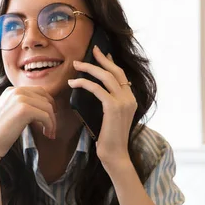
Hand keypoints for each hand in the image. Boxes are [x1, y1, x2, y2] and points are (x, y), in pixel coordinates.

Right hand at [0, 86, 56, 160]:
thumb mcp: (9, 114)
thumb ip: (21, 107)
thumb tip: (41, 108)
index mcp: (11, 91)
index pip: (38, 91)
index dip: (48, 103)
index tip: (50, 117)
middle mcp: (15, 91)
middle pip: (45, 97)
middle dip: (52, 112)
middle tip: (52, 127)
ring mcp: (19, 99)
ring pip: (48, 107)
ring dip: (52, 121)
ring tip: (50, 133)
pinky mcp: (24, 109)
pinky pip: (46, 116)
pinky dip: (50, 126)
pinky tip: (47, 134)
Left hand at [68, 45, 136, 168]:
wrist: (115, 155)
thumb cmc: (109, 139)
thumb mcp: (110, 118)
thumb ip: (108, 104)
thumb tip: (95, 92)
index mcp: (131, 100)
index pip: (121, 76)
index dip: (111, 63)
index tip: (103, 54)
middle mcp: (130, 98)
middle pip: (115, 71)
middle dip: (102, 59)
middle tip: (91, 50)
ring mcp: (124, 102)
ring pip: (106, 77)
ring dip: (89, 68)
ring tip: (76, 65)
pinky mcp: (113, 107)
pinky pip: (97, 89)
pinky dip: (84, 83)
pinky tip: (73, 83)